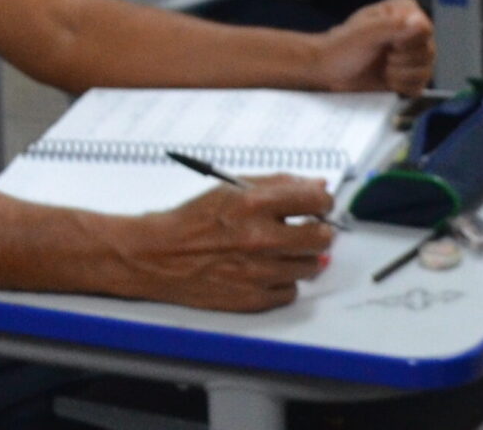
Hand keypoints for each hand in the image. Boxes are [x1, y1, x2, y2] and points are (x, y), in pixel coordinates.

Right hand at [117, 179, 336, 310]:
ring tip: (278, 250)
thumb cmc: (192, 222)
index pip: (315, 201)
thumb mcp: (231, 189)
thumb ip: (277, 184)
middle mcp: (259, 238)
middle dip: (319, 231)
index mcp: (253, 203)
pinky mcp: (254, 298)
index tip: (320, 205)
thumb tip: (317, 187)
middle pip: (321, 238)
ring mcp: (258, 271)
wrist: (159, 257)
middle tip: (308, 229)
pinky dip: (283, 281)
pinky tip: (265, 270)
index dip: (323, 202)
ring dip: (300, 257)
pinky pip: (290, 291)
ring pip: (310, 266)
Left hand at [309, 0, 435, 95]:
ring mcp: (413, 54)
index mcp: (405, 11)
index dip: (407, 42)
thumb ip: (393, 25)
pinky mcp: (410, 76)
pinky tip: (388, 80)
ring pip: (426, 71)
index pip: (425, 29)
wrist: (329, 70)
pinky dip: (402, 87)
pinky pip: (420, 87)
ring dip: (400, 75)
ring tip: (383, 68)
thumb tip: (420, 22)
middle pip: (428, 52)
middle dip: (401, 60)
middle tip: (383, 56)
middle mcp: (413, 31)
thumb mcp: (364, 32)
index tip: (388, 43)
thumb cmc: (341, 46)